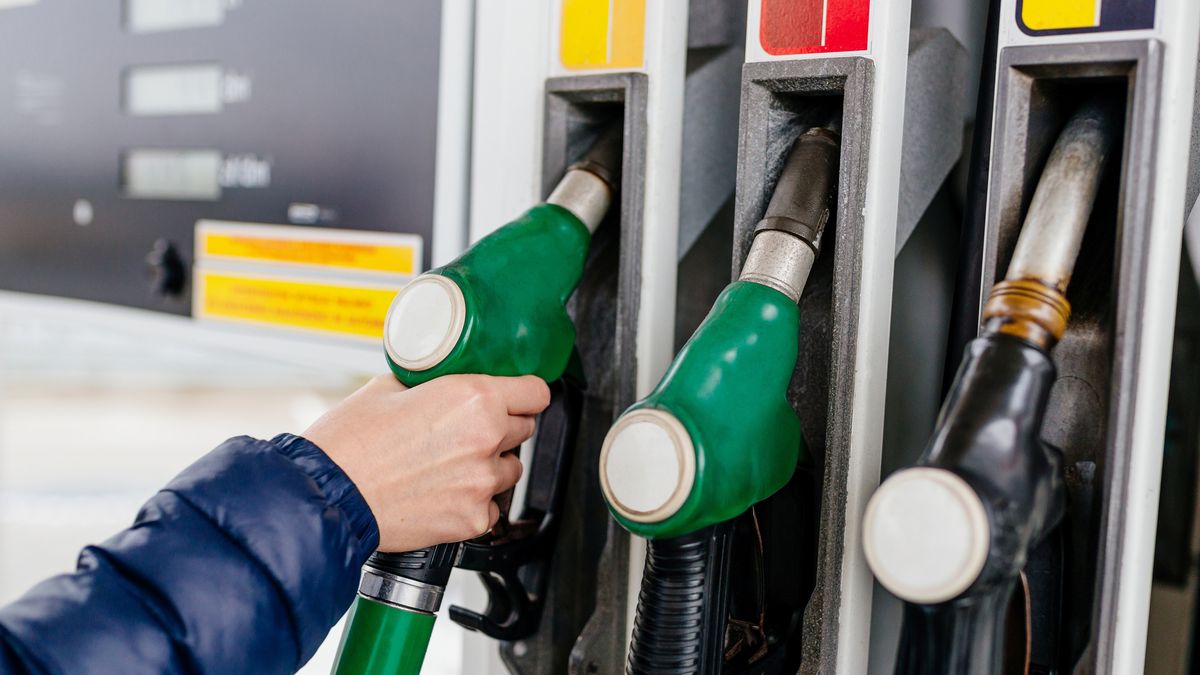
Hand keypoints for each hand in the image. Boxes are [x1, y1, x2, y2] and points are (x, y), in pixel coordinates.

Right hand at [303, 373, 550, 551]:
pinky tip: (443, 493)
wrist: (327, 496)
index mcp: (474, 398)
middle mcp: (486, 438)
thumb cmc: (349, 443)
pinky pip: (491, 507)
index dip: (526, 393)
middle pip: (523, 429)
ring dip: (490, 465)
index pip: (536, 392)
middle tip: (465, 431)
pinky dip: (474, 501)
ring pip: (510, 469)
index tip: (519, 398)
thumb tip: (440, 382)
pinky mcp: (472, 519)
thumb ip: (429, 383)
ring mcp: (482, 482)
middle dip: (501, 427)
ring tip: (450, 465)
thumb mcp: (388, 387)